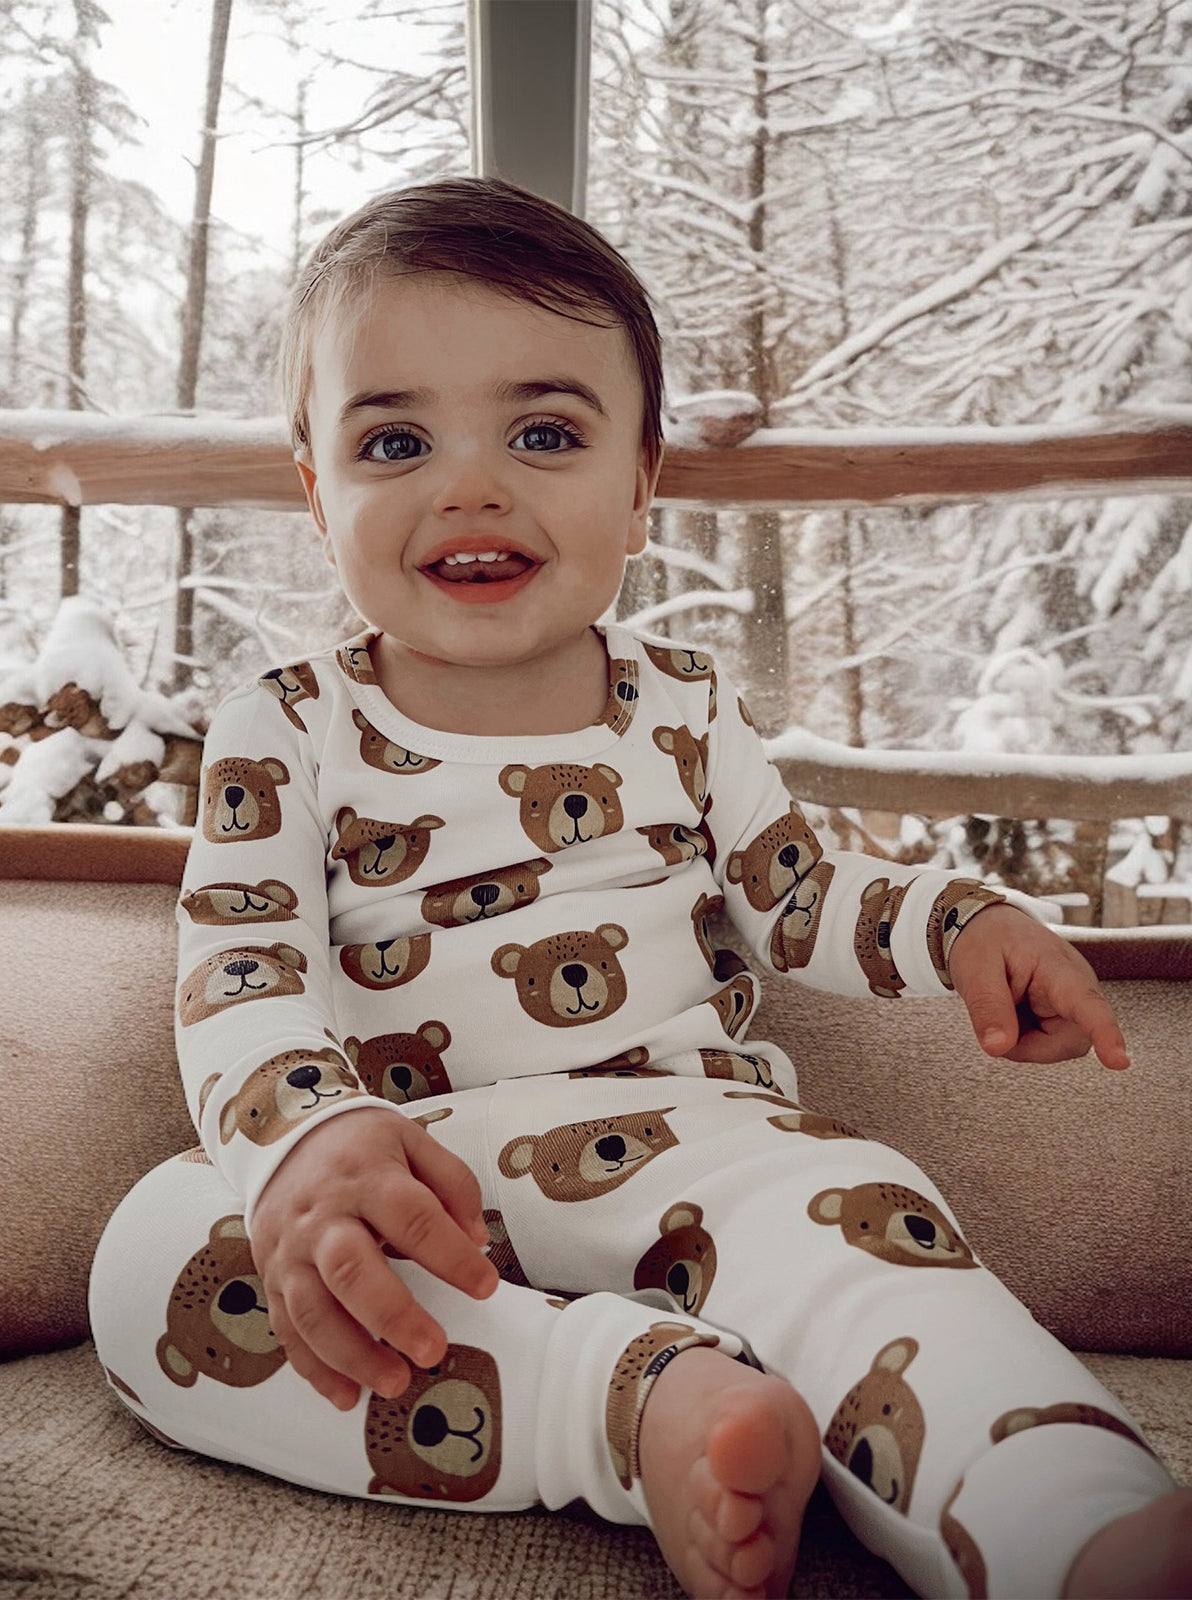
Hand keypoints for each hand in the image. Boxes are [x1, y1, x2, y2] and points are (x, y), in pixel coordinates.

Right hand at [250, 1107, 498, 1410]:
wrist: (283, 1133)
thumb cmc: (361, 1146)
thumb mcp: (412, 1141)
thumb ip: (451, 1184)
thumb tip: (477, 1239)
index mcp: (366, 1177)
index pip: (414, 1217)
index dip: (451, 1254)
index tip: (486, 1286)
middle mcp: (323, 1215)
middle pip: (351, 1268)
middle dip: (392, 1316)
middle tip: (433, 1350)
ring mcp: (291, 1249)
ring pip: (312, 1310)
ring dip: (351, 1354)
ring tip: (395, 1384)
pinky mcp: (272, 1276)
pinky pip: (287, 1329)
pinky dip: (314, 1368)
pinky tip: (347, 1396)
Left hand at [947, 904, 1129, 1070]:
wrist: (988, 925)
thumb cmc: (986, 939)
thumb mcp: (975, 969)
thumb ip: (987, 1007)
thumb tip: (999, 1048)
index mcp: (1057, 967)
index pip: (1087, 1003)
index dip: (1105, 1035)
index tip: (1119, 1062)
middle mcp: (1076, 986)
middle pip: (1072, 1041)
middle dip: (1031, 1047)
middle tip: (995, 1026)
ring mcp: (1073, 1002)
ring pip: (1060, 1047)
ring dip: (1026, 1043)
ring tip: (1004, 1010)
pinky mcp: (1065, 1014)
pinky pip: (1050, 1044)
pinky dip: (1025, 1039)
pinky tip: (1013, 1014)